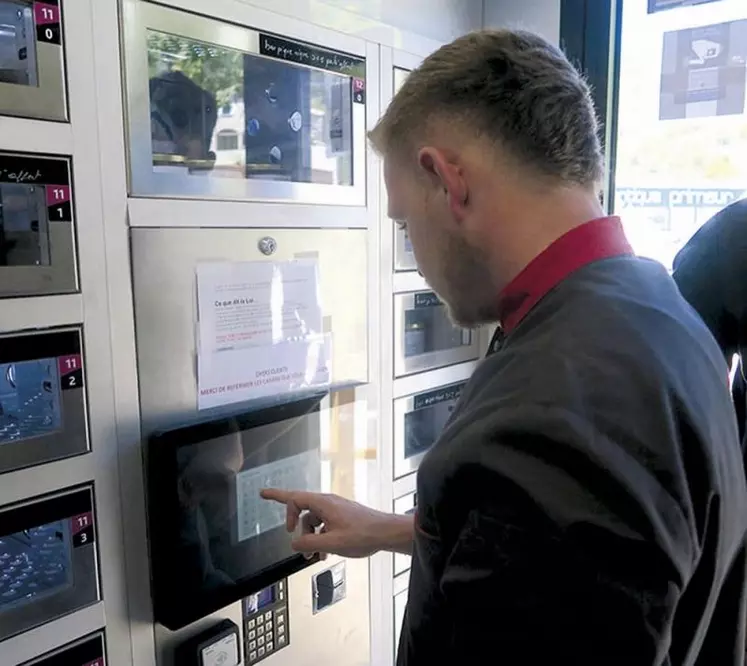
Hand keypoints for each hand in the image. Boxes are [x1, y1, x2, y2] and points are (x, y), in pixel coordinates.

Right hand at [260, 489, 390, 558]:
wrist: (385, 533)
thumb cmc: (363, 534)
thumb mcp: (331, 543)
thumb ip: (308, 543)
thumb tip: (294, 544)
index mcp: (323, 504)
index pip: (294, 497)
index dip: (276, 496)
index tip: (263, 495)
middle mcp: (328, 503)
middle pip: (302, 512)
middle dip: (298, 530)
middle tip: (298, 545)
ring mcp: (336, 510)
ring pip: (314, 521)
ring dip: (311, 538)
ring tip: (314, 555)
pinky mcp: (342, 517)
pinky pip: (324, 525)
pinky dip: (321, 538)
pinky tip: (325, 553)